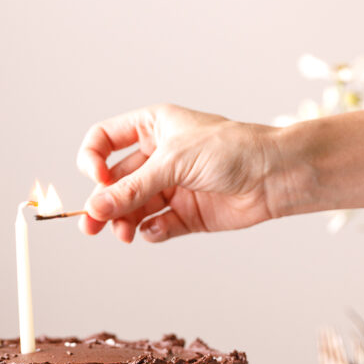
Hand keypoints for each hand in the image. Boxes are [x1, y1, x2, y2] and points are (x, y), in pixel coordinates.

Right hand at [76, 104, 278, 242]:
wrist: (273, 175)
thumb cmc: (230, 150)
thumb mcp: (173, 162)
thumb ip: (132, 188)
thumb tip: (94, 209)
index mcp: (152, 128)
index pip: (104, 141)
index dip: (93, 160)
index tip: (98, 179)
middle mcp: (158, 157)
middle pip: (115, 182)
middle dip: (103, 204)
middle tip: (90, 227)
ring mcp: (171, 186)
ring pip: (133, 208)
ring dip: (123, 222)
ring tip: (124, 234)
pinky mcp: (185, 214)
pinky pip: (156, 226)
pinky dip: (151, 231)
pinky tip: (155, 231)